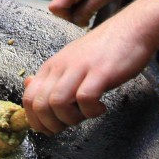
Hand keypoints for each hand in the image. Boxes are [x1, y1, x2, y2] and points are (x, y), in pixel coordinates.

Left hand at [22, 0, 158, 133]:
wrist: (131, 29)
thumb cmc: (103, 50)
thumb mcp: (70, 61)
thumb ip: (51, 77)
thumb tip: (27, 86)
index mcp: (51, 66)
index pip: (28, 98)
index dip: (36, 120)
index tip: (50, 129)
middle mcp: (61, 66)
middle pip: (40, 105)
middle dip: (52, 125)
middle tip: (70, 124)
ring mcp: (80, 68)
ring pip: (58, 103)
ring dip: (71, 119)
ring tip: (86, 115)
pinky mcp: (100, 72)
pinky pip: (86, 98)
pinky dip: (92, 111)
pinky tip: (101, 107)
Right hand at [47, 0, 140, 25]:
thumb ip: (87, 10)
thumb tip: (75, 22)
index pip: (54, 8)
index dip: (65, 18)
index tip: (81, 19)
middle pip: (60, 7)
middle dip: (73, 16)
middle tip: (91, 17)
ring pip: (66, 4)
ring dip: (78, 11)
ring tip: (95, 8)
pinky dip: (80, 5)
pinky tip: (94, 3)